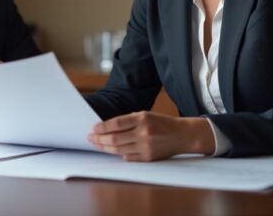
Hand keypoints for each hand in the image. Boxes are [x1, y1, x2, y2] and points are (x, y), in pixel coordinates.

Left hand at [87, 111, 214, 160]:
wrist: (182, 135)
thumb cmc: (161, 123)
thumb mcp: (145, 115)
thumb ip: (127, 121)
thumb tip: (106, 127)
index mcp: (142, 119)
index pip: (116, 124)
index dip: (102, 127)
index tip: (93, 129)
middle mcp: (143, 133)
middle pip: (114, 139)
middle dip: (99, 139)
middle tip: (90, 138)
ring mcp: (146, 147)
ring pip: (119, 150)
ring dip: (105, 148)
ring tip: (97, 145)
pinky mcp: (148, 157)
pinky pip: (128, 158)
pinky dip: (119, 154)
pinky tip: (112, 151)